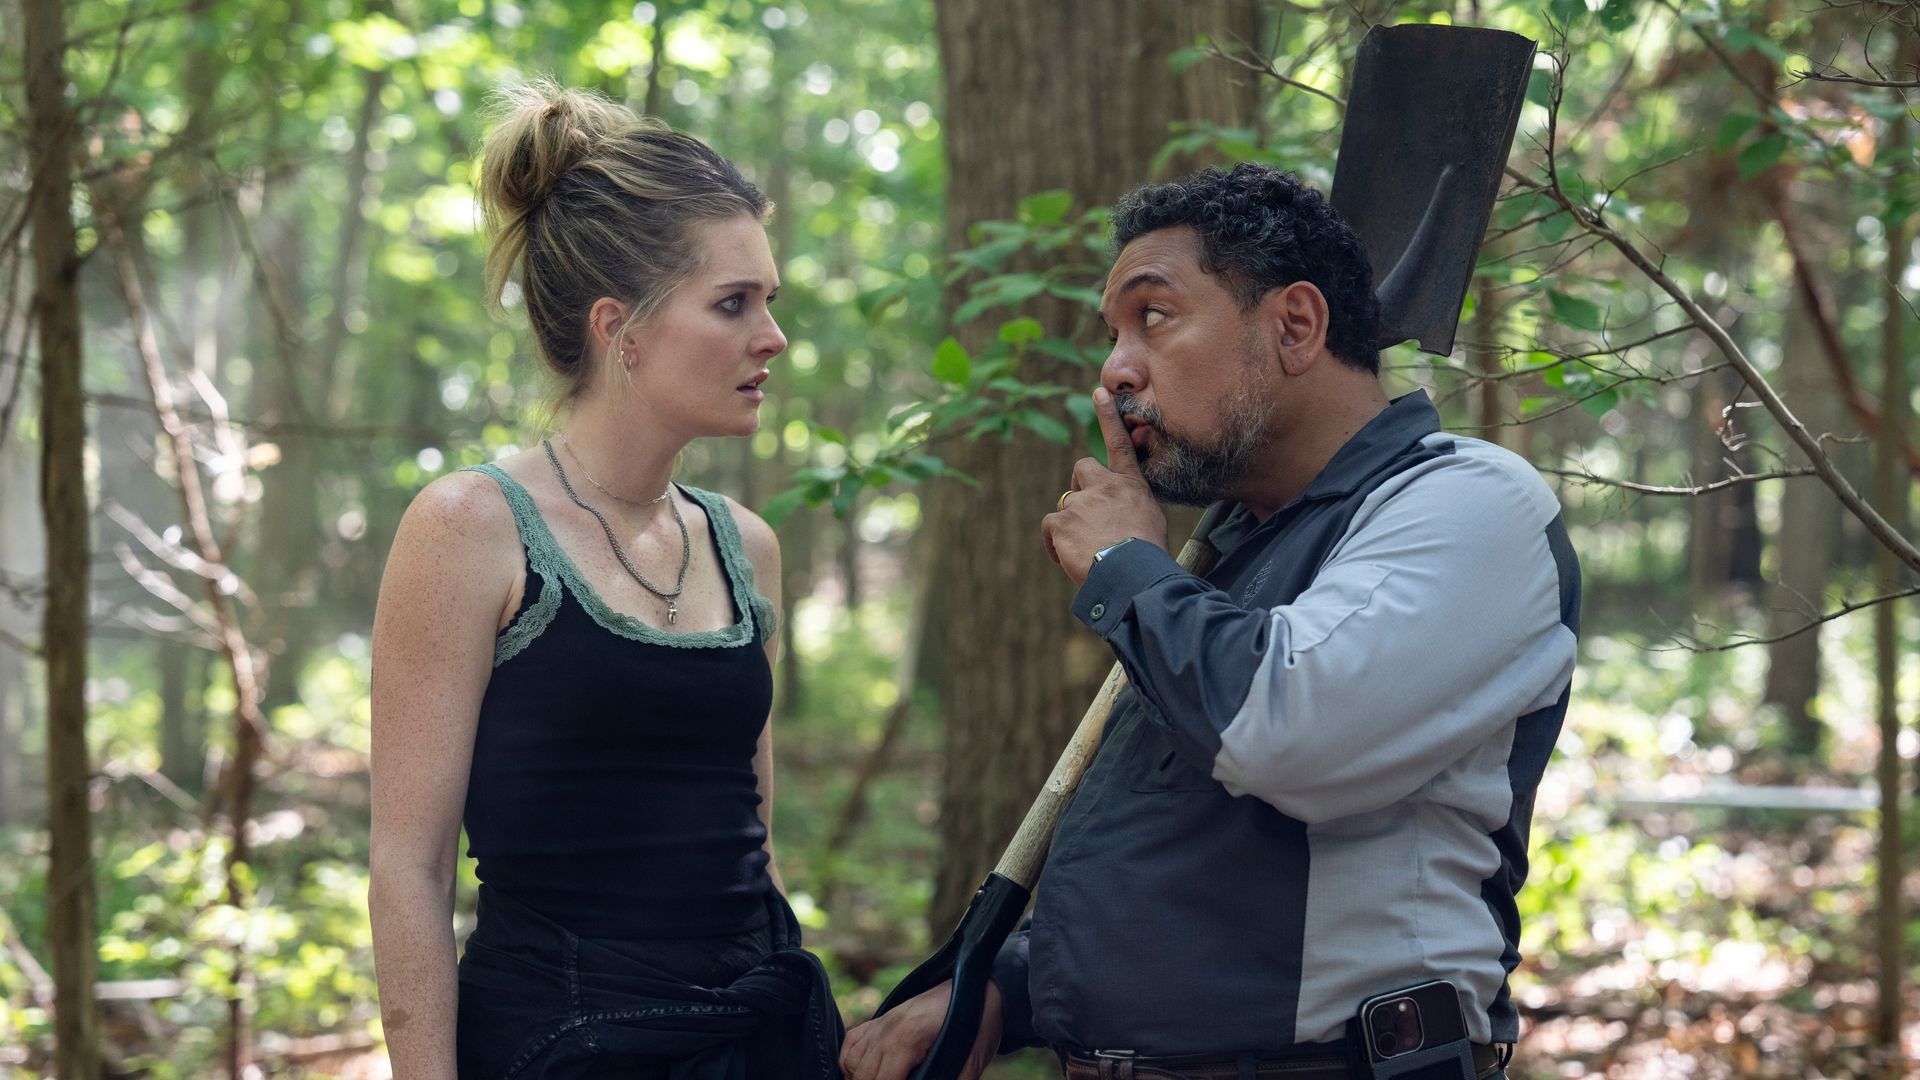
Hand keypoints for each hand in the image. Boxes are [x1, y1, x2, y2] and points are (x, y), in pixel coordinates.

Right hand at [840, 978, 1002, 1079]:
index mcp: (907, 1039)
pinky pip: (851, 1044)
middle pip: (863, 1076)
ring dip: (860, 1079)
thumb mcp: (971, 1060)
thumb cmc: (978, 1022)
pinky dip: (851, 1063)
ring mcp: (882, 1022)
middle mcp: (887, 1029)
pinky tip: (865, 1074)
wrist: (978, 986)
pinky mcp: (881, 1019)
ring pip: (851, 1062)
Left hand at [1042, 388, 1167, 585]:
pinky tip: (1067, 556)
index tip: (1099, 392)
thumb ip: (1131, 507)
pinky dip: (1054, 542)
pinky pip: (1050, 526)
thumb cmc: (1147, 553)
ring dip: (1072, 523)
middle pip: (1082, 469)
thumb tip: (1120, 515)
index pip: (1119, 442)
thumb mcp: (1150, 520)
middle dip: (1081, 486)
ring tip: (1088, 547)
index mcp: (1130, 484)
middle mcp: (1104, 485)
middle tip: (1087, 513)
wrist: (1132, 572)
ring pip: (1067, 504)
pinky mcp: (1062, 520)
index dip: (1108, 416)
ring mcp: (1081, 501)